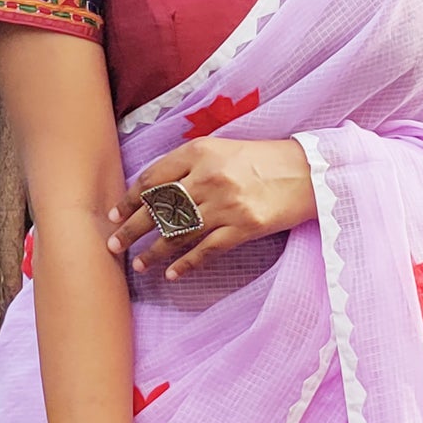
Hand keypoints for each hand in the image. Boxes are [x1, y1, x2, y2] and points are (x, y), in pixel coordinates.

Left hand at [108, 135, 316, 278]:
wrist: (308, 172)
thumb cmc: (262, 159)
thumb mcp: (222, 148)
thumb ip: (189, 163)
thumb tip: (154, 190)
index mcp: (200, 152)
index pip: (153, 179)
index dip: (130, 200)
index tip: (114, 214)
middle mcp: (209, 177)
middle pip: (159, 208)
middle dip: (132, 229)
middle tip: (114, 245)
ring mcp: (226, 204)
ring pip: (179, 232)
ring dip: (155, 251)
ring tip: (139, 265)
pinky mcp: (244, 228)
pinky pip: (206, 250)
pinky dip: (187, 264)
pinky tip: (172, 274)